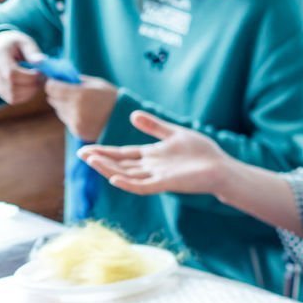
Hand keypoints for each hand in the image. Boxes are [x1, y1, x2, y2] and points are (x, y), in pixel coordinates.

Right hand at [0, 30, 44, 104]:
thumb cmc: (15, 43)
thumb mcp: (25, 42)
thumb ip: (32, 51)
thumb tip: (41, 61)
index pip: (11, 74)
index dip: (29, 77)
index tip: (40, 72)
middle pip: (11, 87)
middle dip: (31, 86)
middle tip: (41, 79)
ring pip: (11, 96)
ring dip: (29, 93)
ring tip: (36, 82)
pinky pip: (11, 99)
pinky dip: (24, 96)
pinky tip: (30, 87)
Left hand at [44, 74, 118, 141]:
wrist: (127, 121)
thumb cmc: (113, 99)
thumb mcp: (98, 84)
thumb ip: (79, 81)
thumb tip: (63, 77)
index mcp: (80, 94)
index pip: (52, 88)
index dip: (53, 84)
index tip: (57, 83)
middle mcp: (75, 109)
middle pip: (53, 99)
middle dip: (58, 95)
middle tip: (69, 94)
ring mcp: (76, 122)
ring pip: (59, 111)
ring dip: (64, 107)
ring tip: (80, 106)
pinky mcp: (78, 131)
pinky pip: (67, 121)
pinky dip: (72, 117)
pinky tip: (85, 115)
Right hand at [79, 111, 231, 195]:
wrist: (222, 167)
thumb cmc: (201, 152)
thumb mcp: (174, 134)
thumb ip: (154, 126)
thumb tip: (131, 115)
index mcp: (151, 156)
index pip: (122, 154)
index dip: (104, 152)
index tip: (85, 148)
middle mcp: (150, 168)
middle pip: (120, 165)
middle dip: (100, 160)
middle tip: (80, 154)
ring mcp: (157, 177)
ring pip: (126, 175)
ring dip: (108, 170)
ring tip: (91, 161)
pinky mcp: (167, 184)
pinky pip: (143, 187)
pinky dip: (128, 183)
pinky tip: (114, 178)